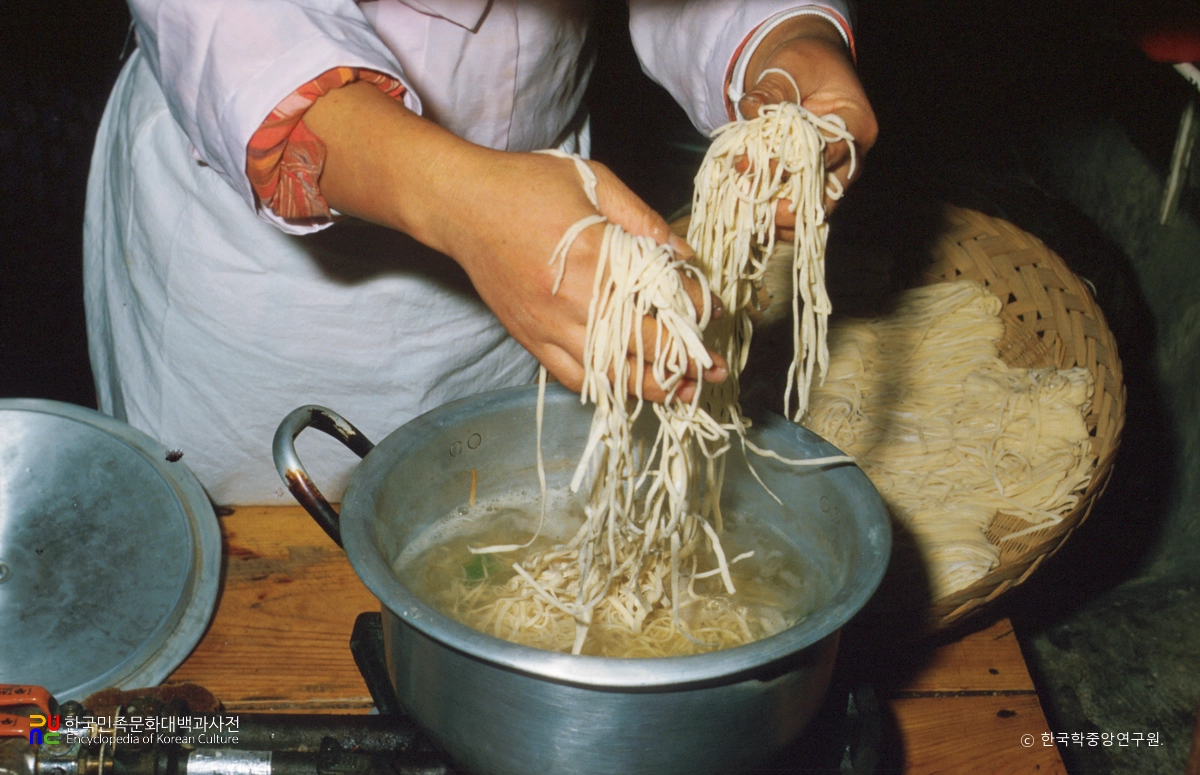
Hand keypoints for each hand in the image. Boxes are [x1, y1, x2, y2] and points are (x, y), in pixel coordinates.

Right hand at [448, 150, 727, 401]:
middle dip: (688, 360)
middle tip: (720, 368)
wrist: (460, 204)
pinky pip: (573, 379)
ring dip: (652, 389)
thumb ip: (642, 219)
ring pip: (609, 375)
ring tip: (685, 394)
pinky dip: (606, 391)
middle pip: (641, 346)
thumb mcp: (593, 181)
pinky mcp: (529, 339)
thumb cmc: (526, 184)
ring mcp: (548, 326)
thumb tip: (684, 255)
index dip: (695, 310)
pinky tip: (631, 393)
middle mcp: (572, 301)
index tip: (715, 311)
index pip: (660, 298)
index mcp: (594, 257)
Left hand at [736, 16, 877, 237]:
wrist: (804, 69)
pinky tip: (755, 221)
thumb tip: (749, 109)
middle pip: (829, 192)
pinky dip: (778, 219)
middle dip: (795, 205)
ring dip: (785, 219)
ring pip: (817, 210)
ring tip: (755, 220)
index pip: (830, 152)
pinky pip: (801, 212)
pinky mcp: (812, 184)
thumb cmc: (804, 64)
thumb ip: (772, 90)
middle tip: (762, 211)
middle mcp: (851, 157)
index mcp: (856, 125)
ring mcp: (833, 174)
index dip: (797, 162)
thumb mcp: (790, 67)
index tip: (763, 167)